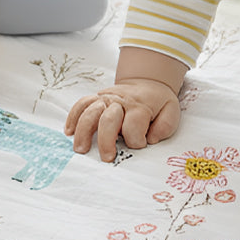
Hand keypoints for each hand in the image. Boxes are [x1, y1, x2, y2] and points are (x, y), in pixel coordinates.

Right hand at [65, 78, 181, 160]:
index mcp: (140, 106)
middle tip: (107, 158)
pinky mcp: (96, 98)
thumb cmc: (158, 102)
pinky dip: (73, 116)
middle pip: (108, 120)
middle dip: (106, 141)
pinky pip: (81, 104)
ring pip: (90, 112)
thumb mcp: (171, 111)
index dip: (137, 140)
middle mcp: (120, 102)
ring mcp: (106, 98)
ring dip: (83, 131)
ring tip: (81, 149)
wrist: (147, 81)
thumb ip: (165, 126)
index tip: (141, 145)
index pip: (134, 126)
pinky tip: (68, 131)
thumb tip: (151, 139)